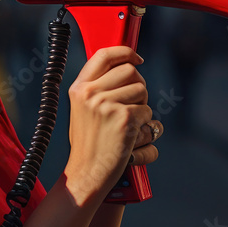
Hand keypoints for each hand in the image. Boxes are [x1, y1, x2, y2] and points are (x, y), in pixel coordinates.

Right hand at [64, 46, 153, 204]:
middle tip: (135, 102)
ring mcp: (107, 105)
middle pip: (130, 70)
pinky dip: (146, 125)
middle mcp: (91, 93)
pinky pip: (148, 112)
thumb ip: (98, 89)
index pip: (104, 55)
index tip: (137, 58)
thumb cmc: (89, 144)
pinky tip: (131, 137)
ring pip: (142, 90)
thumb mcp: (83, 110)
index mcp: (79, 88)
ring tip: (130, 124)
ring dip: (143, 106)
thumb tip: (128, 67)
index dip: (125, 52)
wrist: (87, 173)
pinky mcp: (124, 118)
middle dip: (138, 85)